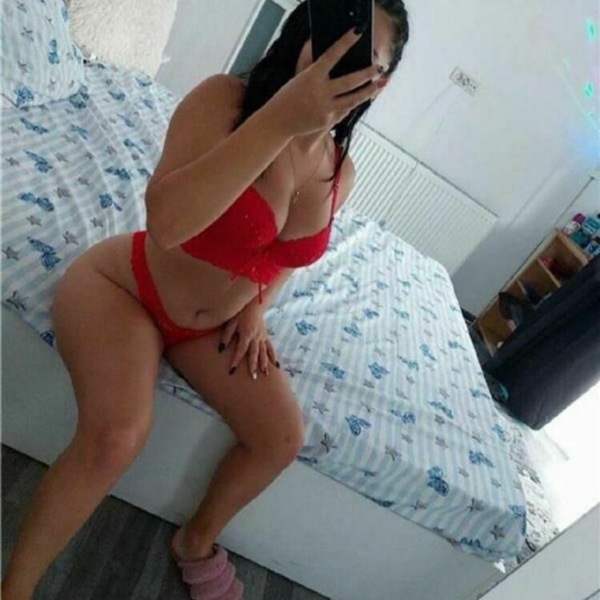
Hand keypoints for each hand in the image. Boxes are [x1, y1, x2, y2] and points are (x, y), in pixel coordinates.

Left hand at [219, 302, 279, 378]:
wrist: (254, 304)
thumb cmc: (240, 313)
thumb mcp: (231, 322)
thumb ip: (226, 336)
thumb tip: (221, 349)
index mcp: (246, 334)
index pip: (241, 350)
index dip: (236, 360)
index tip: (232, 370)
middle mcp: (255, 337)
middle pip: (254, 354)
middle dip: (253, 366)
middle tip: (253, 377)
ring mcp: (262, 337)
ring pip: (264, 352)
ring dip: (264, 364)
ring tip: (265, 374)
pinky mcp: (265, 336)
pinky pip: (270, 348)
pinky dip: (273, 356)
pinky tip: (277, 365)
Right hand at [268, 27, 382, 136]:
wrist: (279, 122)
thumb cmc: (288, 96)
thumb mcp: (299, 77)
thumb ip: (310, 63)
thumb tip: (316, 46)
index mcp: (312, 76)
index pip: (332, 54)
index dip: (346, 42)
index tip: (358, 32)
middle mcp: (320, 92)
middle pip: (350, 81)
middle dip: (367, 73)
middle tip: (379, 66)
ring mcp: (325, 108)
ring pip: (353, 99)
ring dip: (368, 91)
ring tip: (379, 83)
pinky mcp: (327, 120)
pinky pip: (344, 110)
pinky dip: (353, 103)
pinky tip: (364, 96)